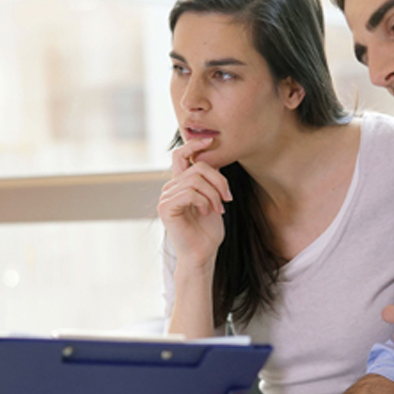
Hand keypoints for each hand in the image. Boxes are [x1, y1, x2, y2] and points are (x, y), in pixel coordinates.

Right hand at [158, 137, 231, 268]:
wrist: (202, 253)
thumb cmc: (208, 230)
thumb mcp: (213, 198)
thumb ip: (210, 179)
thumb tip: (215, 156)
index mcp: (180, 183)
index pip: (181, 154)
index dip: (194, 144)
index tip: (210, 140)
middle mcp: (170, 187)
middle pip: (197, 167)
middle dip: (219, 180)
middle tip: (228, 198)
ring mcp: (166, 196)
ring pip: (195, 179)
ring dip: (214, 194)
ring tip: (219, 209)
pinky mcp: (166, 207)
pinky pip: (189, 192)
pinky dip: (204, 201)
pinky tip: (207, 213)